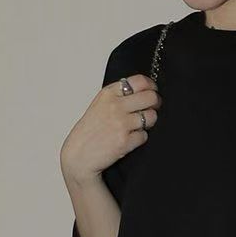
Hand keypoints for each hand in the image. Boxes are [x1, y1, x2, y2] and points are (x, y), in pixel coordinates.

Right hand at [60, 72, 161, 187]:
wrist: (80, 154)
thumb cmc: (89, 131)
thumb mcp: (100, 105)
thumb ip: (118, 96)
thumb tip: (141, 92)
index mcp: (109, 94)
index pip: (139, 81)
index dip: (151, 86)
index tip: (153, 90)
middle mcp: (116, 106)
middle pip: (150, 97)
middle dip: (155, 102)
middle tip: (154, 107)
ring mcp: (121, 124)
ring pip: (151, 117)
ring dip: (149, 121)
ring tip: (140, 125)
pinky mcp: (126, 141)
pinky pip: (144, 136)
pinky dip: (140, 138)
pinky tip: (130, 138)